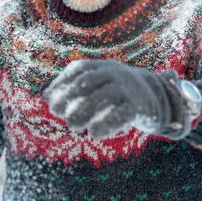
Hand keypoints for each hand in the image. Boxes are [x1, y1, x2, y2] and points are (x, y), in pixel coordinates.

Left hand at [43, 59, 191, 139]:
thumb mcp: (96, 85)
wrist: (155, 97)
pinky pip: (122, 114)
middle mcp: (115, 74)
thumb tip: (46, 95)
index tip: (49, 99)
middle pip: (89, 81)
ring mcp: (128, 89)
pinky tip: (94, 134)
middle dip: (69, 96)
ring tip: (72, 126)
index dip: (62, 83)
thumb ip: (73, 88)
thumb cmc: (116, 93)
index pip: (79, 69)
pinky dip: (107, 124)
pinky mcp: (139, 107)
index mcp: (103, 67)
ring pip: (105, 96)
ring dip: (85, 111)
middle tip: (56, 112)